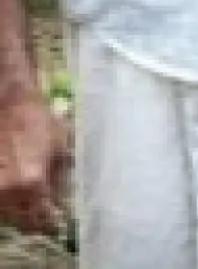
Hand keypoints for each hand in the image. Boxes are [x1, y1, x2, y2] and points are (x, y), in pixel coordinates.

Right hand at [0, 91, 67, 235]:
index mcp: (32, 182)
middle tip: (45, 217)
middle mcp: (7, 190)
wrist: (6, 103)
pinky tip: (15, 192)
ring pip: (6, 213)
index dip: (52, 222)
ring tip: (30, 204)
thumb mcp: (61, 146)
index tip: (58, 222)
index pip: (43, 217)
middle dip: (35, 220)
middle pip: (22, 221)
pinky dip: (6, 200)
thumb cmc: (37, 121)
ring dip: (18, 212)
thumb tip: (62, 198)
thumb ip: (61, 176)